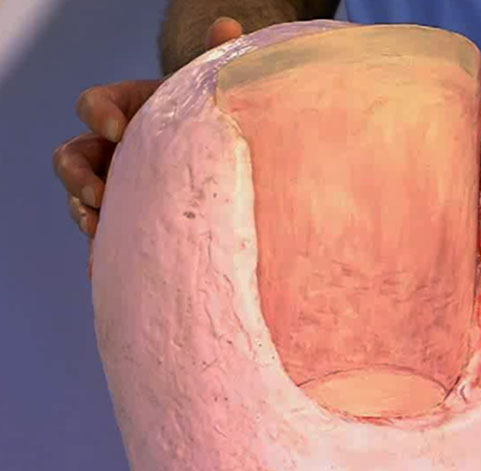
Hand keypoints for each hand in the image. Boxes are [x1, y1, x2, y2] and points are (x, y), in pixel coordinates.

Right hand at [52, 17, 242, 238]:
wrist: (217, 158)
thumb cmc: (209, 120)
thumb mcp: (210, 92)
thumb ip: (214, 59)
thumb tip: (229, 27)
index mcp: (126, 110)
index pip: (94, 104)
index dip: (97, 113)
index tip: (117, 128)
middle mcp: (112, 148)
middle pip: (71, 156)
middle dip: (76, 174)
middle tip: (98, 192)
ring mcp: (115, 183)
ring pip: (78, 196)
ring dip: (81, 210)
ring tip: (98, 226)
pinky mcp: (125, 213)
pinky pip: (102, 227)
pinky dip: (101, 239)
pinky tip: (109, 253)